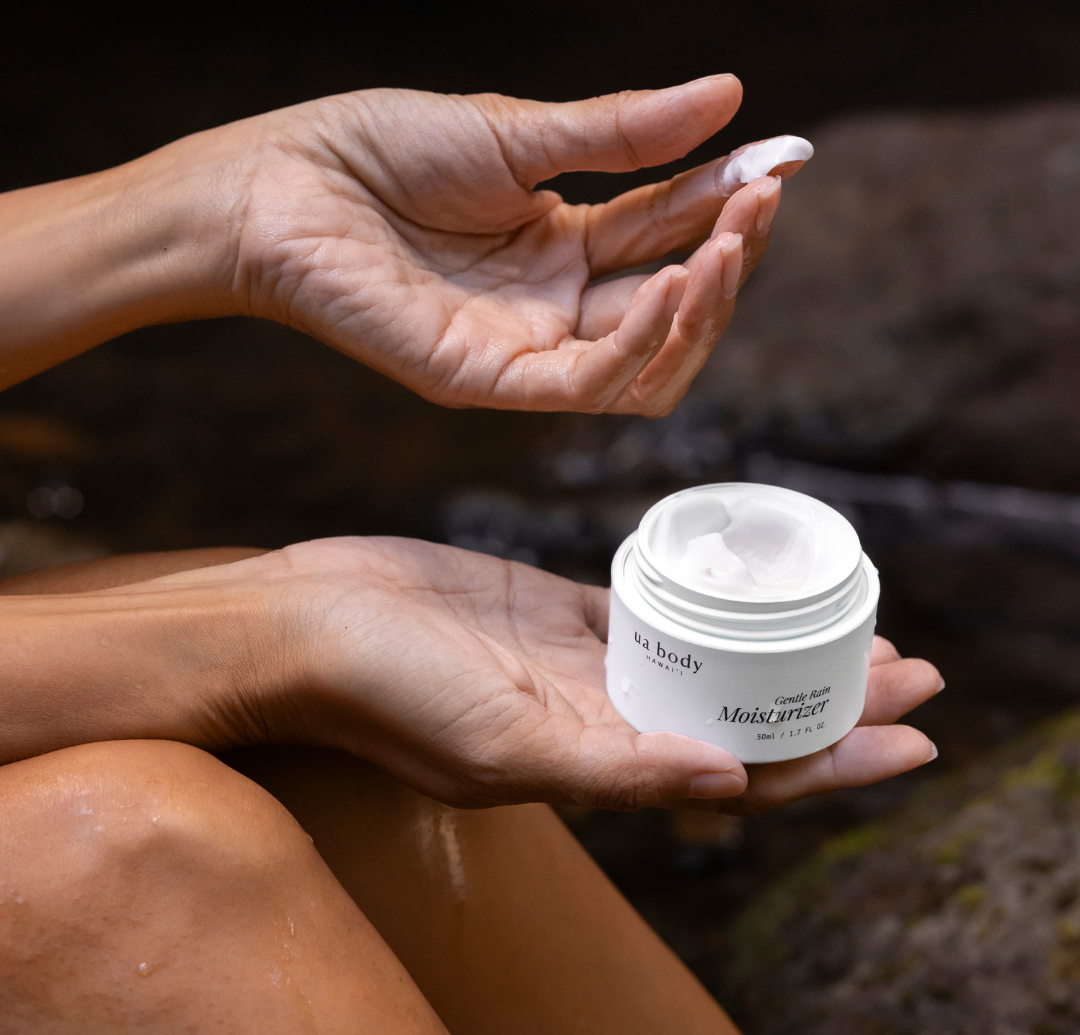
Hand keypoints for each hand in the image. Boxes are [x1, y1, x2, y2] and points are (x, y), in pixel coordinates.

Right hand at [187, 538, 940, 811]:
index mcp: (599, 765)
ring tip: (852, 626)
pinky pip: (655, 606)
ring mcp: (582, 661)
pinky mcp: (558, 608)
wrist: (311, 622)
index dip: (833, 763)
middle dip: (831, 702)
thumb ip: (611, 769)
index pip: (745, 775)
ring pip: (710, 660)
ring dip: (779, 647)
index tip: (912, 737)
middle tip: (915, 669)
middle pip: (745, 717)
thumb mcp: (500, 739)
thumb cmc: (386, 690)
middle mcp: (602, 719)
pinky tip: (752, 585)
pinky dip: (709, 600)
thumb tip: (728, 790)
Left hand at [206, 76, 803, 413]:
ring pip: (647, 364)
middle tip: (761, 204)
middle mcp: (555, 302)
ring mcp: (526, 346)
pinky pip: (589, 383)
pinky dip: (640, 342)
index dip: (729, 203)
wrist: (285, 183)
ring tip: (730, 247)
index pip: (670, 231)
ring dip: (701, 311)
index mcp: (565, 240)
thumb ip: (623, 133)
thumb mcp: (519, 132)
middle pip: (672, 304)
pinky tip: (672, 287)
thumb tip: (731, 96)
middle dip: (729, 258)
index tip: (782, 162)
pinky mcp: (490, 380)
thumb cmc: (383, 151)